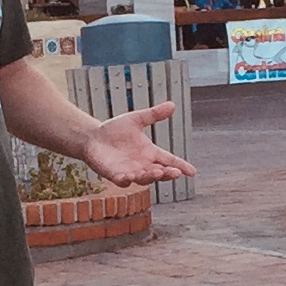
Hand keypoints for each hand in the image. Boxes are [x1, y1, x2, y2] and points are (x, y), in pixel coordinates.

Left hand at [82, 102, 196, 186]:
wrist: (93, 137)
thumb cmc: (114, 130)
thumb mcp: (136, 120)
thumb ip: (154, 114)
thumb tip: (172, 105)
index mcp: (150, 153)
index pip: (169, 160)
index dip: (181, 166)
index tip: (192, 172)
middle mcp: (143, 165)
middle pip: (160, 172)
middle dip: (168, 173)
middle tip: (175, 172)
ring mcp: (130, 171)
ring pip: (144, 179)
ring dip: (151, 177)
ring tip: (158, 172)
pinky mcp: (115, 175)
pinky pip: (123, 180)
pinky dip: (127, 179)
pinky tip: (130, 176)